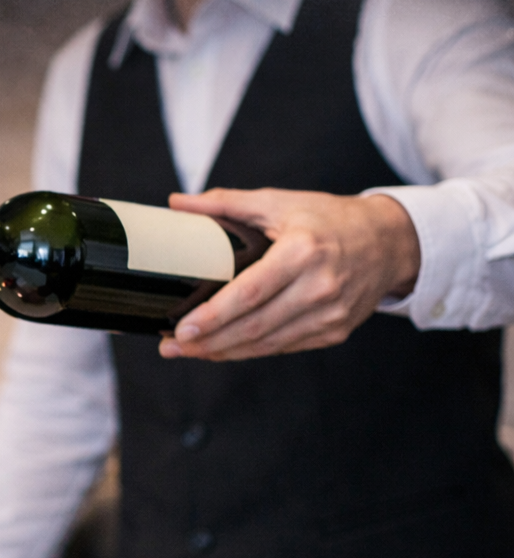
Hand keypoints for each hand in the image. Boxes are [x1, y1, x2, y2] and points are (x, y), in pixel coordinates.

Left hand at [160, 188, 419, 360]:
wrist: (390, 241)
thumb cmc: (329, 219)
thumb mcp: (280, 202)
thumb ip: (226, 203)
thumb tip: (177, 202)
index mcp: (304, 252)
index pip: (250, 293)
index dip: (213, 316)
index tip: (182, 328)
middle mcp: (320, 287)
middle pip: (254, 326)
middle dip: (208, 342)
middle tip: (171, 346)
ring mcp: (330, 314)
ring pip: (266, 344)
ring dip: (223, 352)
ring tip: (187, 350)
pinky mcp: (334, 331)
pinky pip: (283, 347)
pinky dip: (249, 351)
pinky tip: (221, 349)